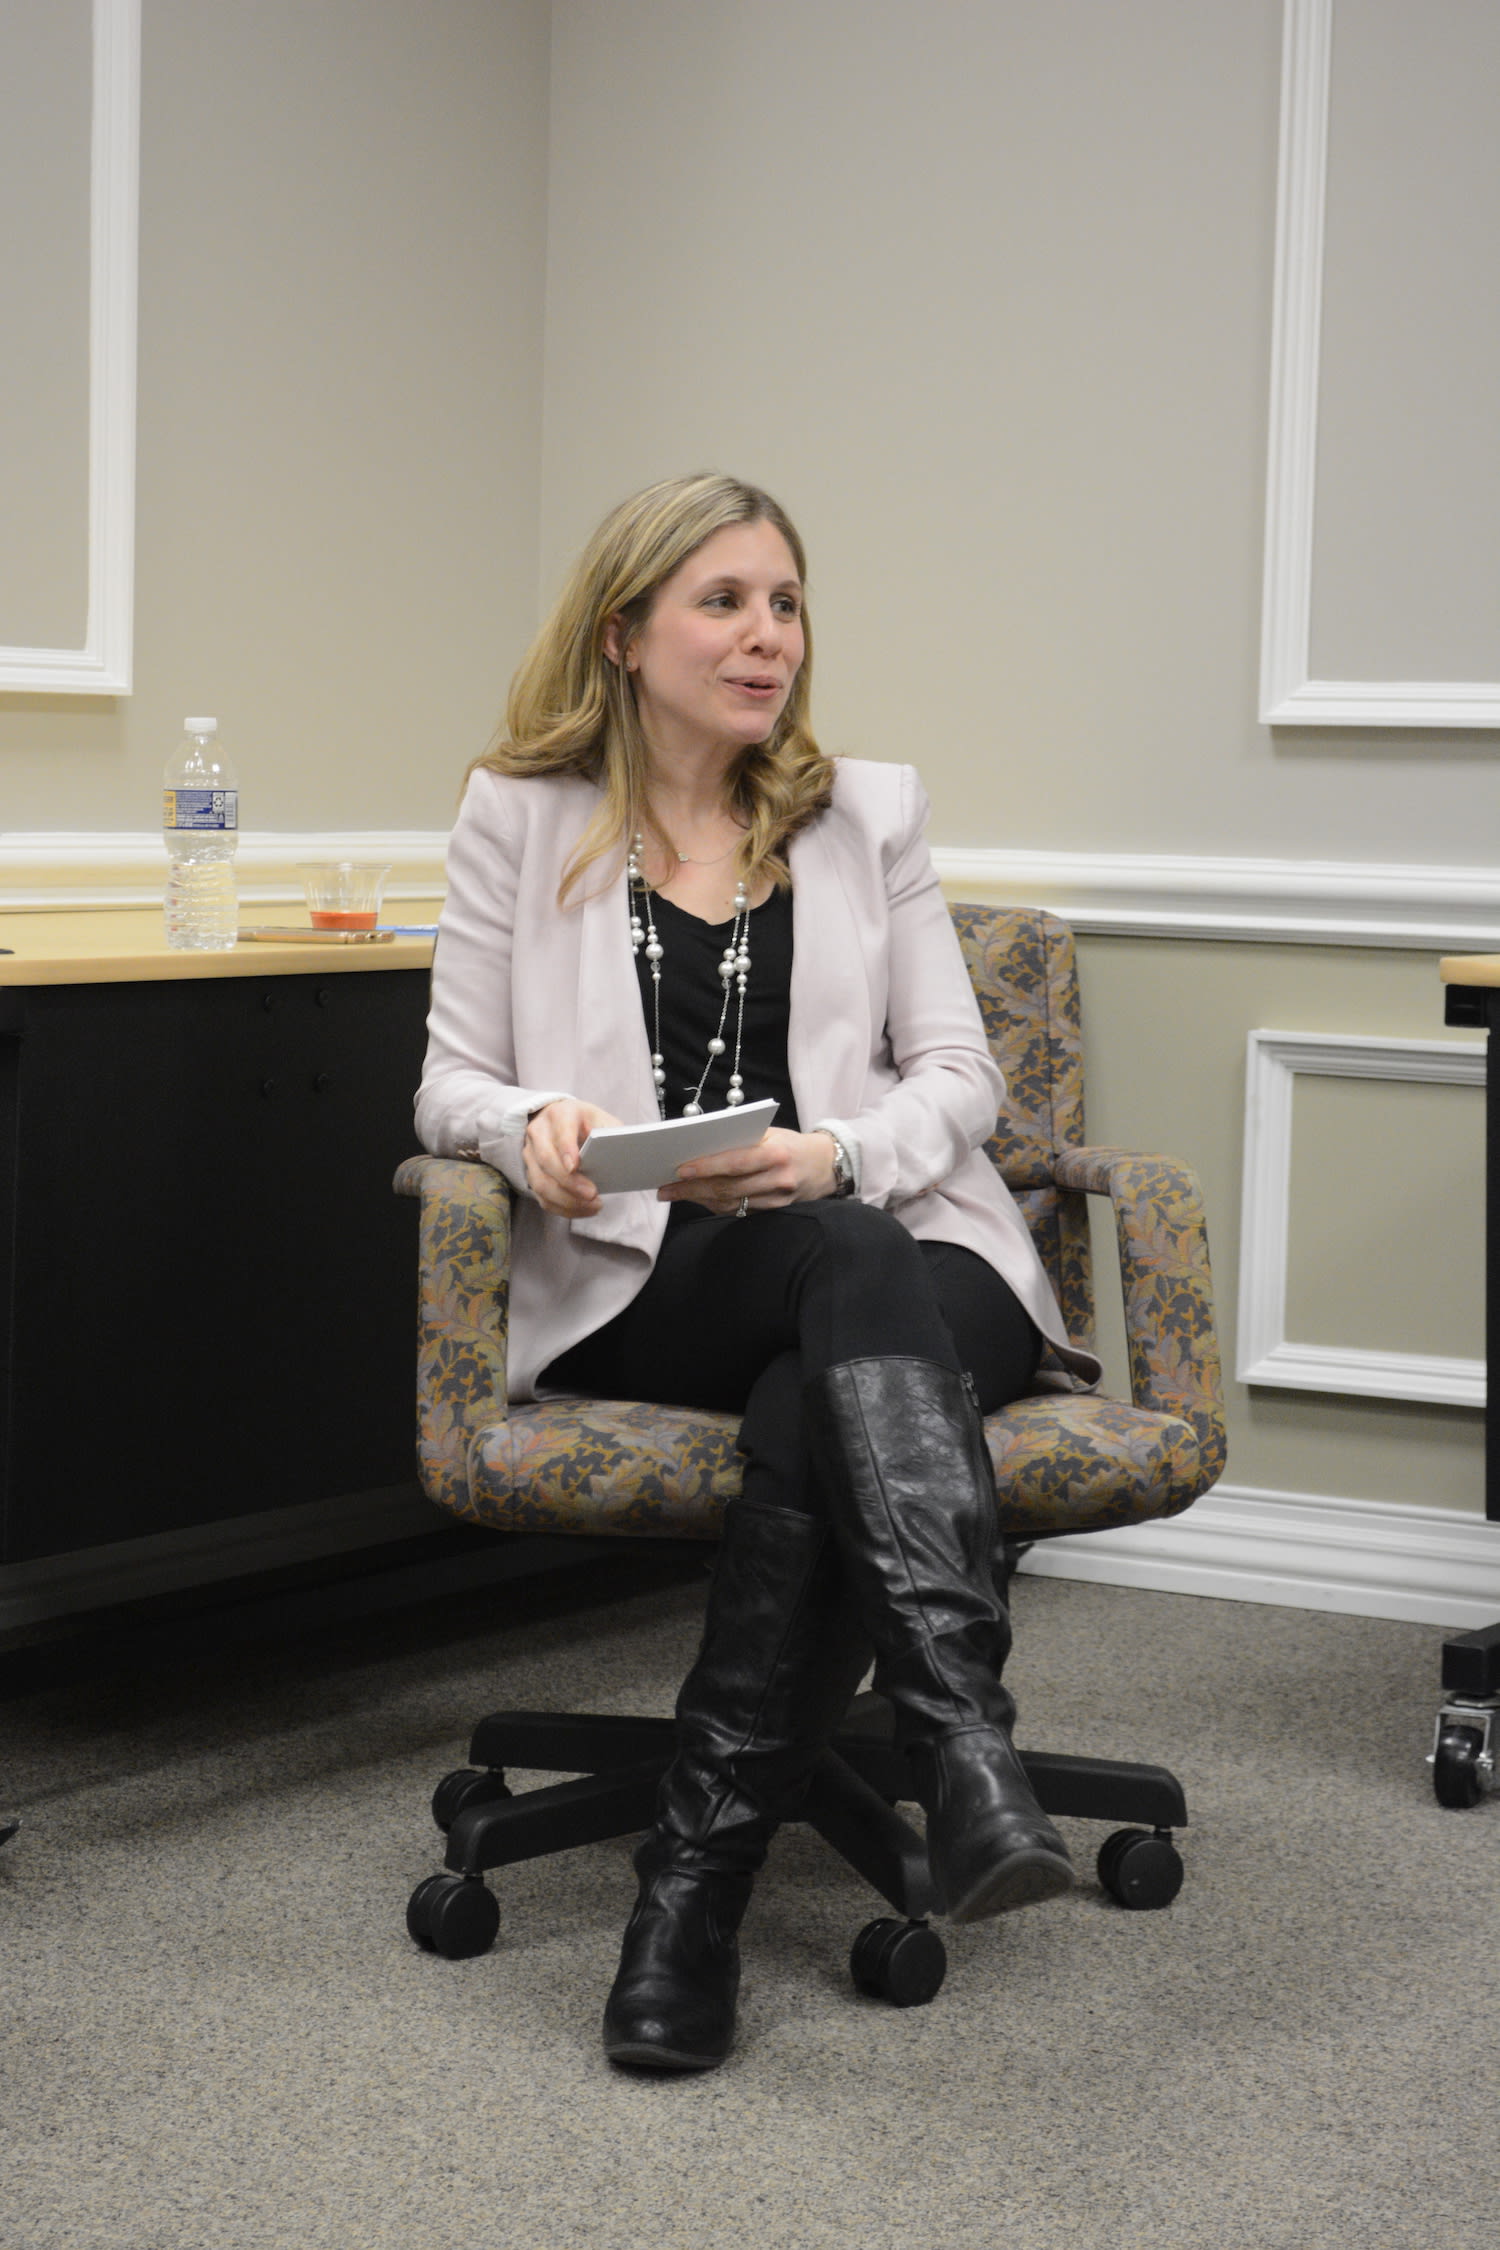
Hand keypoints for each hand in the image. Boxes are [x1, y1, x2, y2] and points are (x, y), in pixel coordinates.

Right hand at [523, 1098, 622, 1217]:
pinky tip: (583, 1210)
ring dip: (566, 1199)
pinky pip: (541, 1196)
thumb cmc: (586, 1122)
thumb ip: (609, 1133)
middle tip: (592, 1194)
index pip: (560, 1130)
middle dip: (569, 1182)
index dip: (566, 1149)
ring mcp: (530, 1153)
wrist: (561, 1121)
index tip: (575, 1167)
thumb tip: (620, 1153)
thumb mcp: (601, 1120)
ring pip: (540, 1182)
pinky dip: (562, 1207)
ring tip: (592, 1206)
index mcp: (560, 1113)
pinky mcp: (530, 1173)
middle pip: (546, 1159)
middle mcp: (539, 1132)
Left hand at [659, 1127, 839, 1214]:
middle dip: (691, 1188)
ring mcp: (777, 1199)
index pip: (735, 1162)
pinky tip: (697, 1198)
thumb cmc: (789, 1144)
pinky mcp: (774, 1212)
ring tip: (672, 1194)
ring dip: (697, 1199)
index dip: (706, 1167)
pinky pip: (738, 1210)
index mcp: (776, 1153)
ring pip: (729, 1203)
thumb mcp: (769, 1133)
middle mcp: (778, 1179)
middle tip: (664, 1188)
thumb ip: (740, 1140)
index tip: (679, 1170)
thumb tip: (699, 1145)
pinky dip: (714, 1204)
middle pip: (727, 1187)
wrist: (825, 1166)